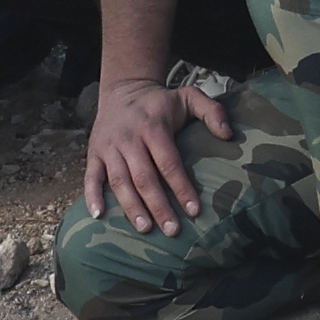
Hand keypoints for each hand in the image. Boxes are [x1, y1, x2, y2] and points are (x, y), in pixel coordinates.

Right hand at [83, 68, 231, 233]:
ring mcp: (109, 147)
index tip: (194, 210)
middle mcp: (129, 138)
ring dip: (131, 207)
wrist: (123, 90)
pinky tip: (99, 216)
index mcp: (153, 127)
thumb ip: (212, 111)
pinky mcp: (94, 153)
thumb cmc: (161, 102)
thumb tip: (229, 134)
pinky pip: (91, 177)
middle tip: (172, 230)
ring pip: (119, 181)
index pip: (169, 162)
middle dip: (158, 206)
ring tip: (145, 229)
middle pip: (144, 177)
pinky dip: (92, 196)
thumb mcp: (189, 96)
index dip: (181, 187)